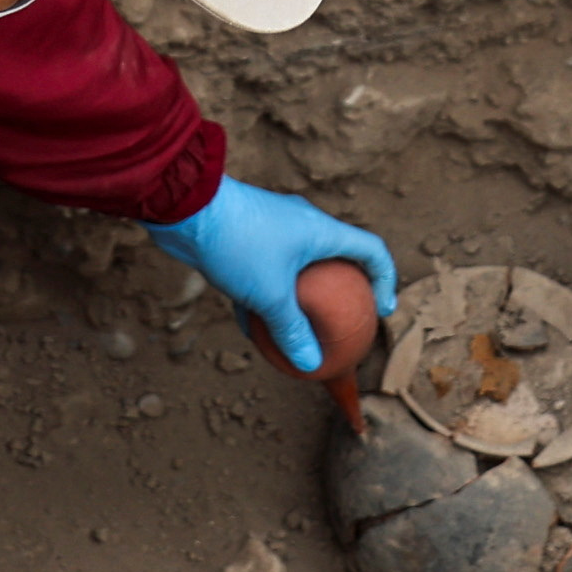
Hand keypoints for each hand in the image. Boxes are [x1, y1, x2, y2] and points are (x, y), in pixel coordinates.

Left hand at [144, 176, 396, 372]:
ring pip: (297, 268)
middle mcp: (303, 225)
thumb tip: (312, 363)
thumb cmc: (238, 244)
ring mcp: (275, 228)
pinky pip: (267, 269)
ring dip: (297, 298)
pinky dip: (265, 295)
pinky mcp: (249, 235)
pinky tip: (250, 326)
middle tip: (340, 324)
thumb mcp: (269, 295)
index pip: (371, 251)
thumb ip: (292, 330)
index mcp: (322, 230)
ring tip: (294, 332)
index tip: (380, 311)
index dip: (385, 280)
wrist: (187, 207)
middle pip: (336, 260)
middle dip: (340, 293)